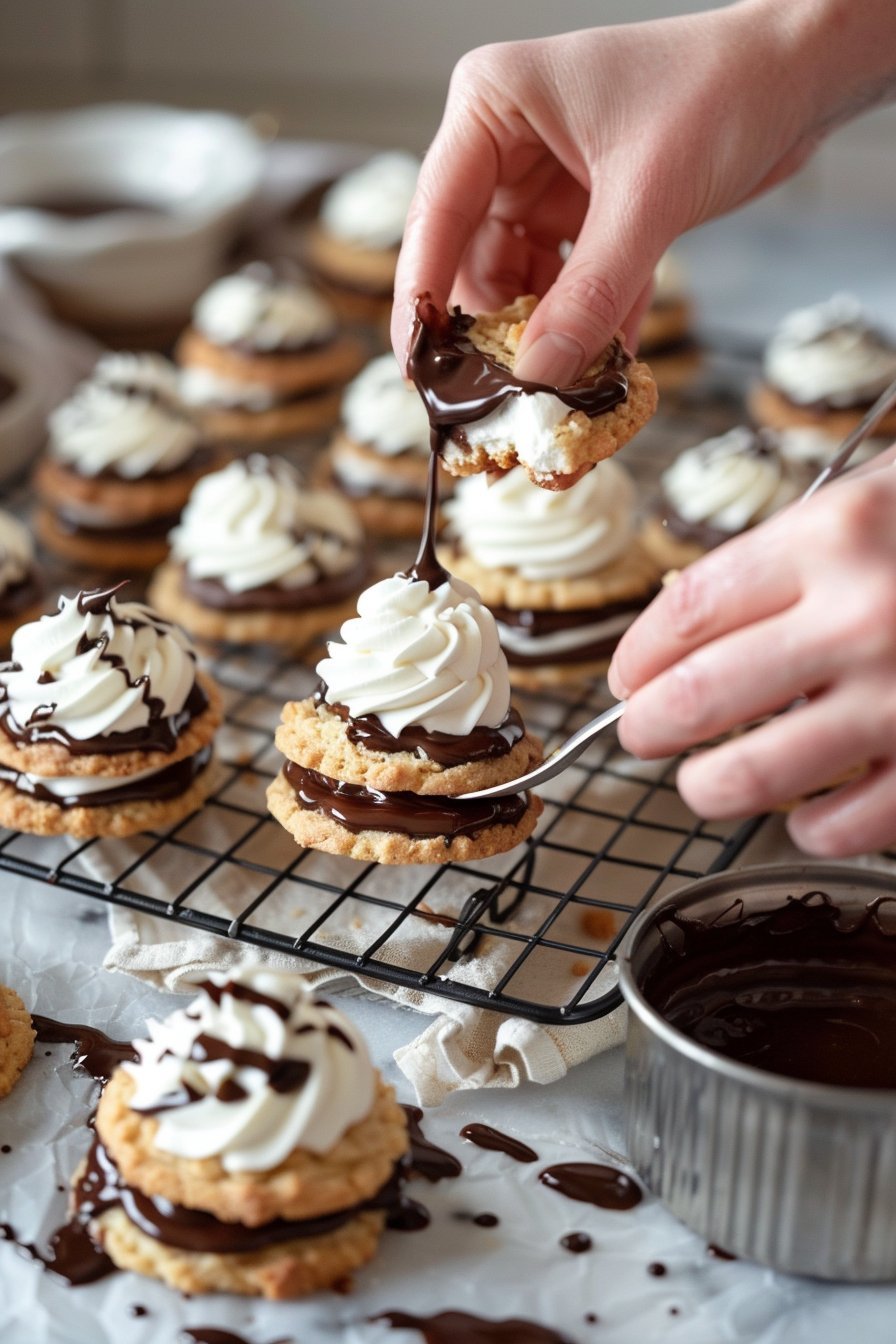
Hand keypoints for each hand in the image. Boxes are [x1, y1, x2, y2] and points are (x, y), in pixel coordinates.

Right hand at [392, 0, 895, 384]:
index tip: (417, 366)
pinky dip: (589, 332)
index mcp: (495, 106)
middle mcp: (510, 147)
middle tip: (504, 403)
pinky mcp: (590, 219)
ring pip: (523, 287)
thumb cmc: (723, 89)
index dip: (421, 296)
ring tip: (561, 400)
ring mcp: (549, 186)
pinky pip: (573, 291)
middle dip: (496, 334)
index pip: (435, 213)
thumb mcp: (647, 198)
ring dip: (546, 343)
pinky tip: (601, 380)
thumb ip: (589, 294)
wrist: (802, 77)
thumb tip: (537, 376)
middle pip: (475, 261)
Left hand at [607, 454, 895, 856]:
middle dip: (646, 728)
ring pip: (752, 775)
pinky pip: (842, 826)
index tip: (626, 677)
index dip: (637, 655)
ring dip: (708, 788)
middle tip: (640, 735)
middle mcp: (864, 616)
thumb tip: (688, 627)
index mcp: (835, 534)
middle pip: (699, 697)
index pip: (687, 610)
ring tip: (703, 784)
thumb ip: (789, 555)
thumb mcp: (879, 499)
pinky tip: (804, 812)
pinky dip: (806, 828)